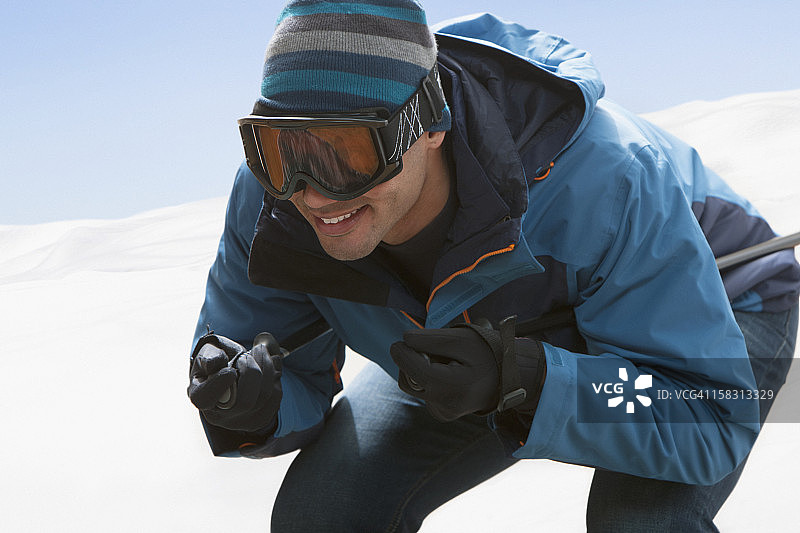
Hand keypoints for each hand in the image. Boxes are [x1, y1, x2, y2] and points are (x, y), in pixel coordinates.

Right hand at [188, 333, 282, 432]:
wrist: (232, 368)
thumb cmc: (218, 360)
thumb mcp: (209, 352)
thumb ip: (210, 356)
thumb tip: (214, 364)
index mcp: (200, 397)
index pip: (206, 399)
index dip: (220, 384)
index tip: (230, 369)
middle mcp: (219, 416)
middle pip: (244, 402)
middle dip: (252, 371)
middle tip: (251, 352)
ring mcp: (240, 421)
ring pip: (264, 397)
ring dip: (267, 368)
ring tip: (260, 352)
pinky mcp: (260, 418)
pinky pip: (276, 397)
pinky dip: (276, 376)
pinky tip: (268, 365)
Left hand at [390, 319, 546, 421]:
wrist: (509, 378)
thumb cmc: (488, 354)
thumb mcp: (463, 339)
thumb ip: (432, 339)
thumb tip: (404, 339)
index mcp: (451, 387)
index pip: (412, 368)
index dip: (402, 351)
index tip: (402, 339)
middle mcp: (445, 406)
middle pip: (408, 378)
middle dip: (415, 360)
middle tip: (436, 350)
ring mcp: (443, 413)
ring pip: (413, 385)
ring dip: (421, 369)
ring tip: (446, 362)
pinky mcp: (442, 414)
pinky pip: (423, 393)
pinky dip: (429, 380)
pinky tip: (449, 374)